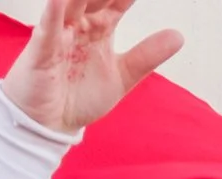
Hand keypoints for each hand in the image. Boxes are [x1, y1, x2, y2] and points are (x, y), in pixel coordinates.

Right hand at [6, 0, 182, 132]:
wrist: (49, 124)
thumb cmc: (79, 97)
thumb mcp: (122, 76)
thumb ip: (147, 55)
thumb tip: (179, 36)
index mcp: (100, 28)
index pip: (118, 1)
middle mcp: (80, 25)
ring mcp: (60, 34)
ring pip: (71, 3)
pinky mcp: (42, 50)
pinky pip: (48, 27)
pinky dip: (53, 11)